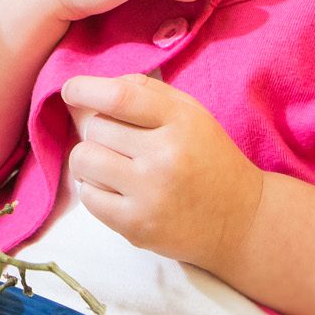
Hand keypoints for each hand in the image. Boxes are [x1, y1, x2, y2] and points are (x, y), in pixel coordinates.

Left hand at [59, 73, 262, 272]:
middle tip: (119, 144)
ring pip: (83, 159)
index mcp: (180, 121)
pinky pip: (87, 196)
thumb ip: (144, 91)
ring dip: (89, 159)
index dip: (84, 89)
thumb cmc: (208, 159)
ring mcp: (150, 194)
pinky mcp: (137, 226)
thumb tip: (90, 88)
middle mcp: (165, 156)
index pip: (118, 96)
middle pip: (95, 127)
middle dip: (98, 131)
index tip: (71, 90)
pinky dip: (93, 190)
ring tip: (111, 165)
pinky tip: (116, 190)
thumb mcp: (190, 114)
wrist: (243, 222)